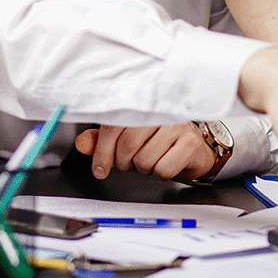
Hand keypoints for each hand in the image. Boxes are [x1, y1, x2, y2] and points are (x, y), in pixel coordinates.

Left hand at [74, 123, 215, 181]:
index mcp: (141, 104)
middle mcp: (160, 111)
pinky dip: (161, 173)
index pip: (113, 125)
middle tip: (131, 161)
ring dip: (144, 167)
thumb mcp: (127, 138)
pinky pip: (163, 169)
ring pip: (144, 159)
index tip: (100, 168)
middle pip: (127, 144)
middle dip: (124, 161)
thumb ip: (102, 140)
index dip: (102, 150)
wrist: (195, 148)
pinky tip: (166, 162)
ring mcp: (177, 125)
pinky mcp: (190, 143)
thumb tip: (82, 144)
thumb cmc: (158, 141)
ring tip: (151, 158)